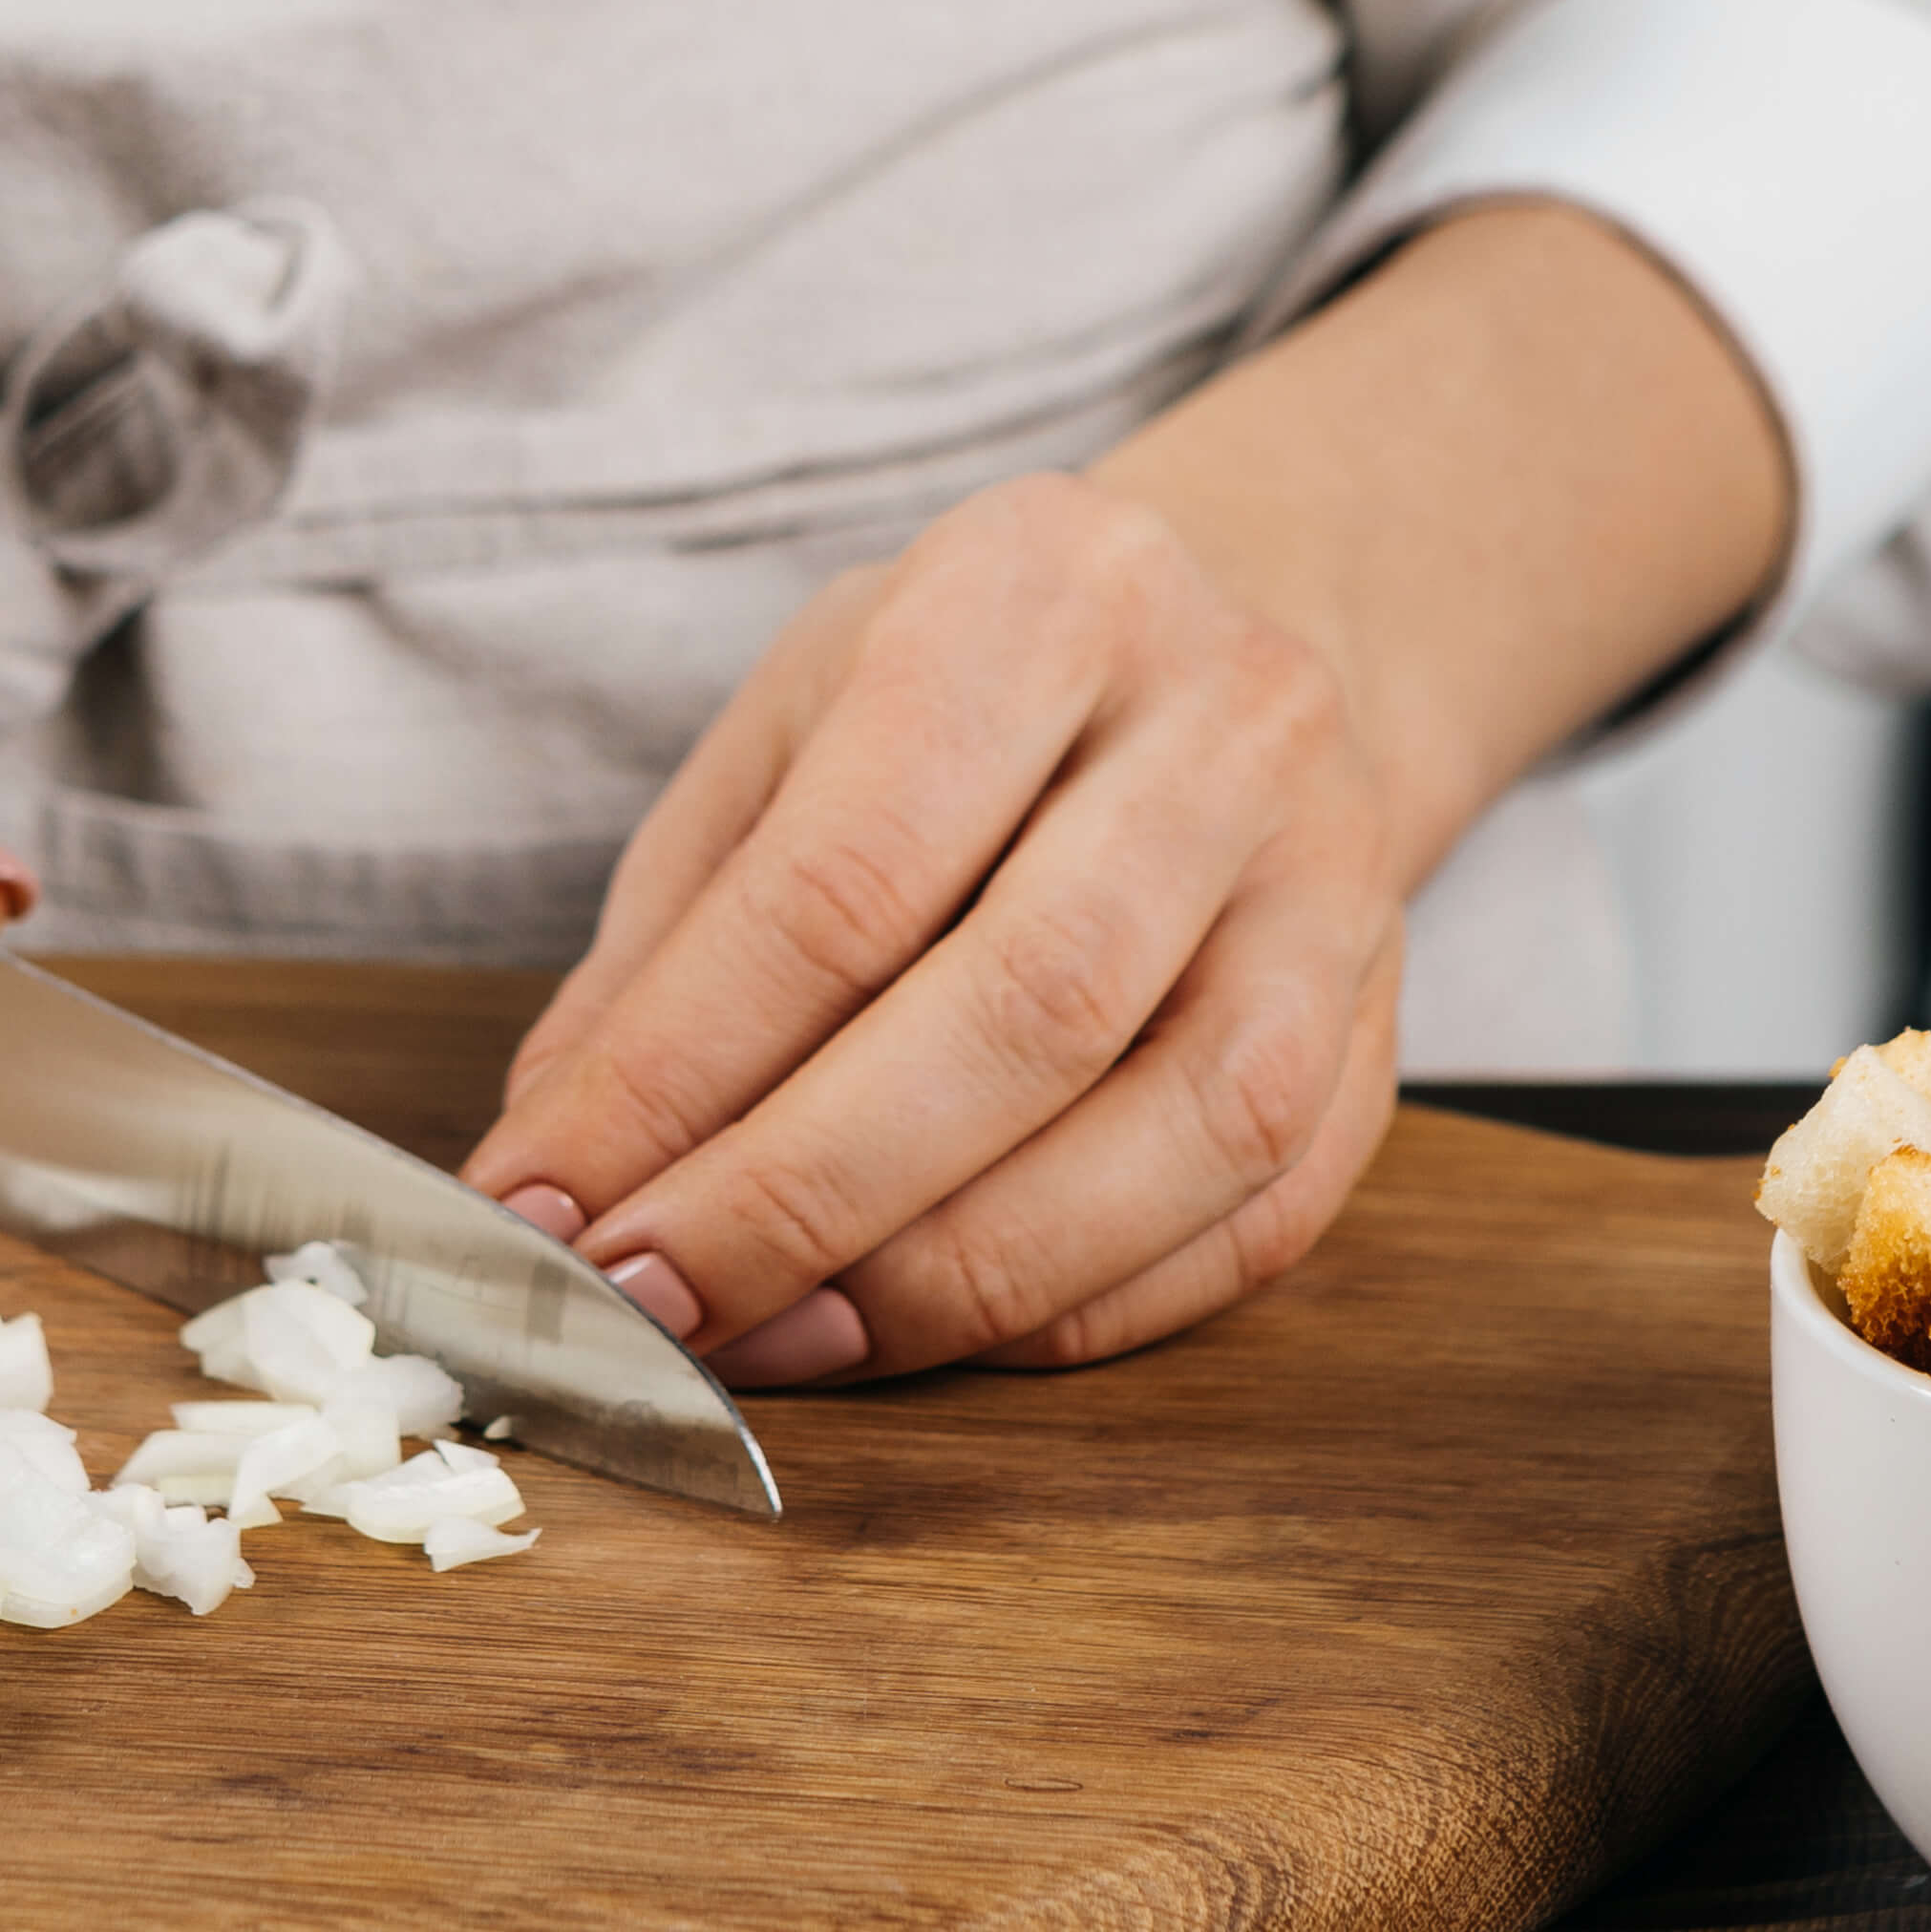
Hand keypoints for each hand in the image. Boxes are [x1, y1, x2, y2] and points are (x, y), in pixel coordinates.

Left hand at [459, 478, 1406, 1387]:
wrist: (1239, 648)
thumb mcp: (789, 743)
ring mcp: (1337, 881)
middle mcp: (1230, 719)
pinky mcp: (1383, 1035)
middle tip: (645, 1303)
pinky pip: (1245, 1226)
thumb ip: (668, 952)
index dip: (677, 1076)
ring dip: (942, 1283)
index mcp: (1044, 592)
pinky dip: (1065, 1315)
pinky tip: (912, 1330)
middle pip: (1021, 1012)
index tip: (547, 1209)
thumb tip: (552, 1173)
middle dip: (799, 1199)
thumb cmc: (968, 706)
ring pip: (1174, 1137)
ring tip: (768, 1339)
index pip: (842, 881)